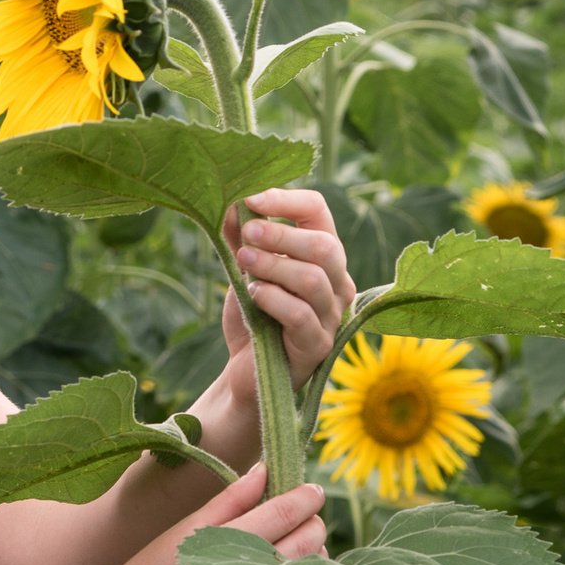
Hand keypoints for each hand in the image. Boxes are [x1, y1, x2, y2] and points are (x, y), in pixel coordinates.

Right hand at [85, 464, 325, 564]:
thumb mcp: (186, 529)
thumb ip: (231, 499)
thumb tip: (265, 470)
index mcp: (230, 546)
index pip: (288, 513)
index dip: (306, 498)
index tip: (312, 491)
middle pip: (309, 544)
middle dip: (312, 525)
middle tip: (300, 518)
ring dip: (307, 559)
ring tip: (286, 549)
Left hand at [221, 188, 356, 391]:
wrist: (245, 367)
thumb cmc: (253, 312)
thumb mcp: (244, 268)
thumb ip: (239, 235)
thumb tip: (227, 198)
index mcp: (323, 255)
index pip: (319, 211)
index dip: (287, 200)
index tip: (250, 197)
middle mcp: (337, 282)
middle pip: (324, 246)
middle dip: (280, 235)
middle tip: (247, 234)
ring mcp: (332, 316)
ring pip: (313, 279)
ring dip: (273, 265)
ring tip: (243, 262)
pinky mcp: (318, 345)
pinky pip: (301, 315)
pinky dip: (273, 299)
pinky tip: (253, 296)